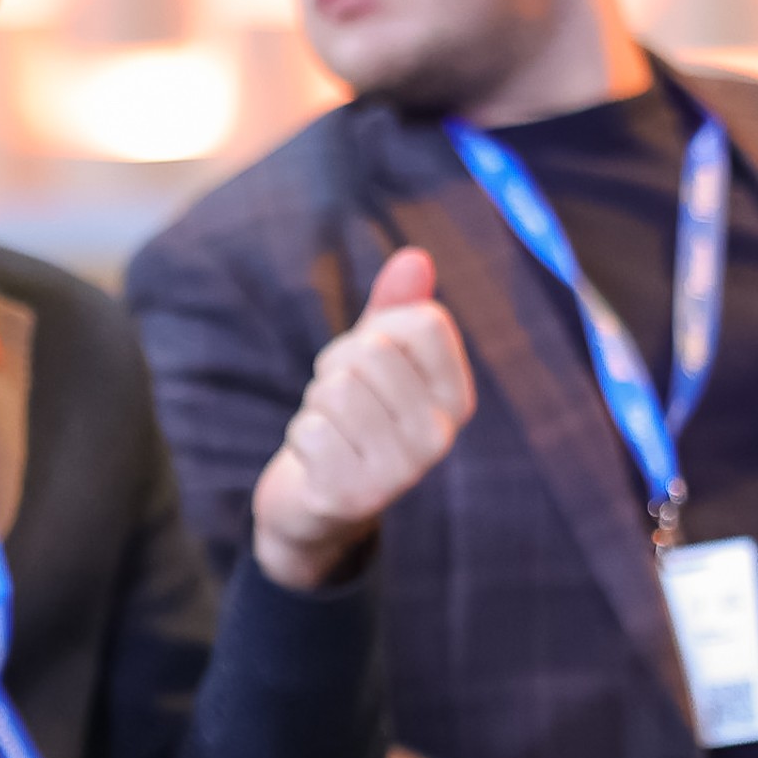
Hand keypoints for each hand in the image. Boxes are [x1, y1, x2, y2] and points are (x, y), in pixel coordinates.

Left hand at [251, 248, 478, 589]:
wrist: (316, 501)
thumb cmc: (351, 416)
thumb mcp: (374, 357)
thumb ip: (396, 307)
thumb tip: (416, 256)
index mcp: (456, 399)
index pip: (424, 322)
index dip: (378, 329)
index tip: (369, 363)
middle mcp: (439, 437)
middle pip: (372, 352)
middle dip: (338, 368)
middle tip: (341, 403)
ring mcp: (400, 472)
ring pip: (337, 390)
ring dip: (316, 403)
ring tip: (330, 428)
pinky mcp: (354, 496)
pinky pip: (311, 430)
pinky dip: (301, 436)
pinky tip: (316, 459)